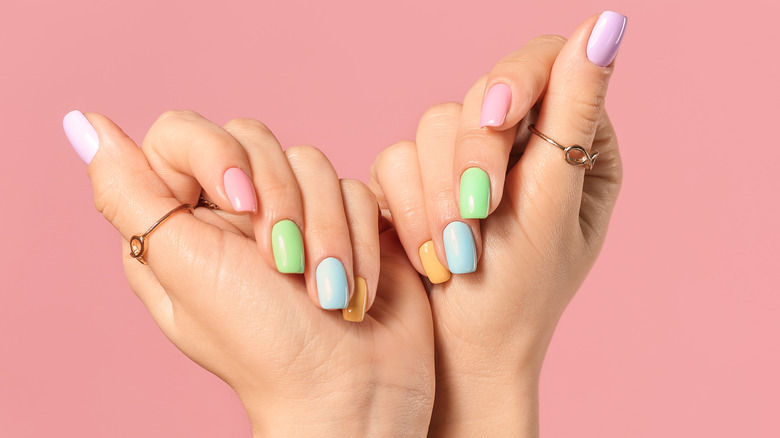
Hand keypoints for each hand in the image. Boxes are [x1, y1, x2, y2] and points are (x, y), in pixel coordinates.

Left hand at [64, 110, 434, 436]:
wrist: (349, 387)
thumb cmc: (262, 344)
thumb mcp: (184, 268)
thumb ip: (129, 194)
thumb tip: (82, 124)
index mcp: (180, 220)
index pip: (181, 133)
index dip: (216, 154)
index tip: (240, 204)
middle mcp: (234, 209)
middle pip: (254, 139)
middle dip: (282, 203)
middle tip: (284, 266)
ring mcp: (294, 211)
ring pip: (312, 162)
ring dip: (326, 233)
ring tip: (325, 291)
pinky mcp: (345, 218)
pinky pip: (355, 188)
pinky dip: (359, 241)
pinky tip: (353, 287)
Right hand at [369, 12, 625, 436]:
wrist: (461, 355)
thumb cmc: (518, 294)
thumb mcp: (552, 203)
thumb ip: (572, 114)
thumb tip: (607, 24)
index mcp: (574, 144)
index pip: (547, 65)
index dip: (515, 79)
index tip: (495, 116)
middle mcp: (519, 146)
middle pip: (481, 93)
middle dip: (472, 158)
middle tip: (478, 217)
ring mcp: (466, 163)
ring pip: (432, 124)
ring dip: (439, 192)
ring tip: (455, 252)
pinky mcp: (419, 181)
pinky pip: (396, 157)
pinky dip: (410, 206)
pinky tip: (430, 251)